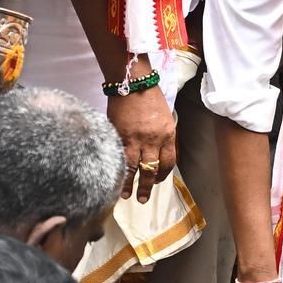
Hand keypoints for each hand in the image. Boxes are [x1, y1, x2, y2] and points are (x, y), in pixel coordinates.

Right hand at [107, 81, 175, 202]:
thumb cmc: (150, 99)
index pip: (168, 162)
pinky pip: (119, 157)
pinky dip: (117, 170)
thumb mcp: (164, 118)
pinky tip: (113, 179)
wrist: (133, 83)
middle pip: (152, 169)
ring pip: (134, 167)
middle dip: (147, 186)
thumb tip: (155, 154)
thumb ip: (162, 137)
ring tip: (126, 195)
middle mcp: (154, 139)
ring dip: (129, 184)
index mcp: (168, 135)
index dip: (163, 175)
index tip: (158, 182)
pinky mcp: (119, 135)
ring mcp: (135, 138)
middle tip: (143, 199)